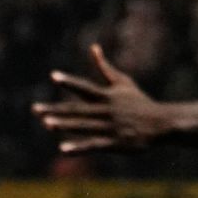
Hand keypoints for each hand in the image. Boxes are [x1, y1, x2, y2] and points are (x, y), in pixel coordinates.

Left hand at [33, 44, 168, 152]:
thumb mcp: (122, 82)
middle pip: (77, 109)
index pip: (85, 87)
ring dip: (65, 125)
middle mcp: (106, 110)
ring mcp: (110, 127)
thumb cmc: (139, 102)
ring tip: (46, 124)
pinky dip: (78, 148)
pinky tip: (62, 149)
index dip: (70, 82)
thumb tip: (93, 47)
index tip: (54, 76)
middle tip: (35, 109)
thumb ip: (104, 67)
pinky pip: (93, 145)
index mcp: (107, 96)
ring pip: (83, 126)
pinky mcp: (114, 143)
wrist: (161, 123)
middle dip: (56, 109)